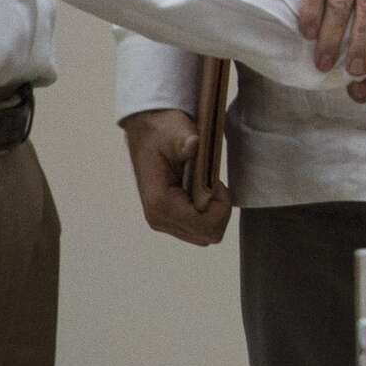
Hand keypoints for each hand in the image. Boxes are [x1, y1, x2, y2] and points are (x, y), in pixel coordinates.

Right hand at [120, 108, 231, 245]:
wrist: (146, 130)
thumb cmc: (161, 130)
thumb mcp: (175, 130)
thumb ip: (185, 140)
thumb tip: (193, 144)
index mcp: (160, 203)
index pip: (205, 226)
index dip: (219, 204)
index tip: (215, 180)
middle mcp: (159, 219)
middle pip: (207, 235)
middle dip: (218, 209)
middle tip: (213, 182)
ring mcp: (162, 222)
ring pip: (204, 234)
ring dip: (212, 211)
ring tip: (205, 184)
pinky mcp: (168, 219)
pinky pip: (197, 228)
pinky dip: (206, 212)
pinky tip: (199, 190)